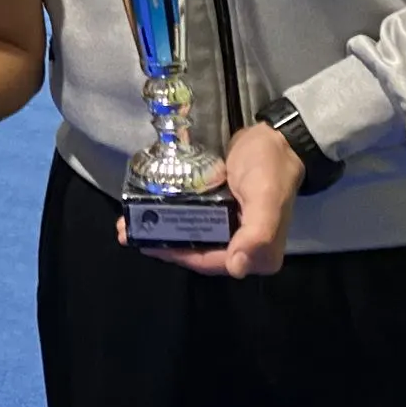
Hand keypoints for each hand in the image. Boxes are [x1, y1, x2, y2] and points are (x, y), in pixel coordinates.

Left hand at [120, 122, 304, 277]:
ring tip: (130, 223)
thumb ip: (257, 233)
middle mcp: (246, 248)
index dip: (180, 255)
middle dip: (164, 244)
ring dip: (163, 231)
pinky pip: (195, 220)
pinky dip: (173, 216)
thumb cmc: (272, 166)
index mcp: (260, 255)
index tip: (148, 244)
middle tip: (128, 233)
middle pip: (199, 251)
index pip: (212, 262)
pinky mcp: (223, 211)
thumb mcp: (267, 197)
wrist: (277, 137)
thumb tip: (237, 268)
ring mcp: (233, 228)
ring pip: (193, 236)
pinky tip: (151, 208)